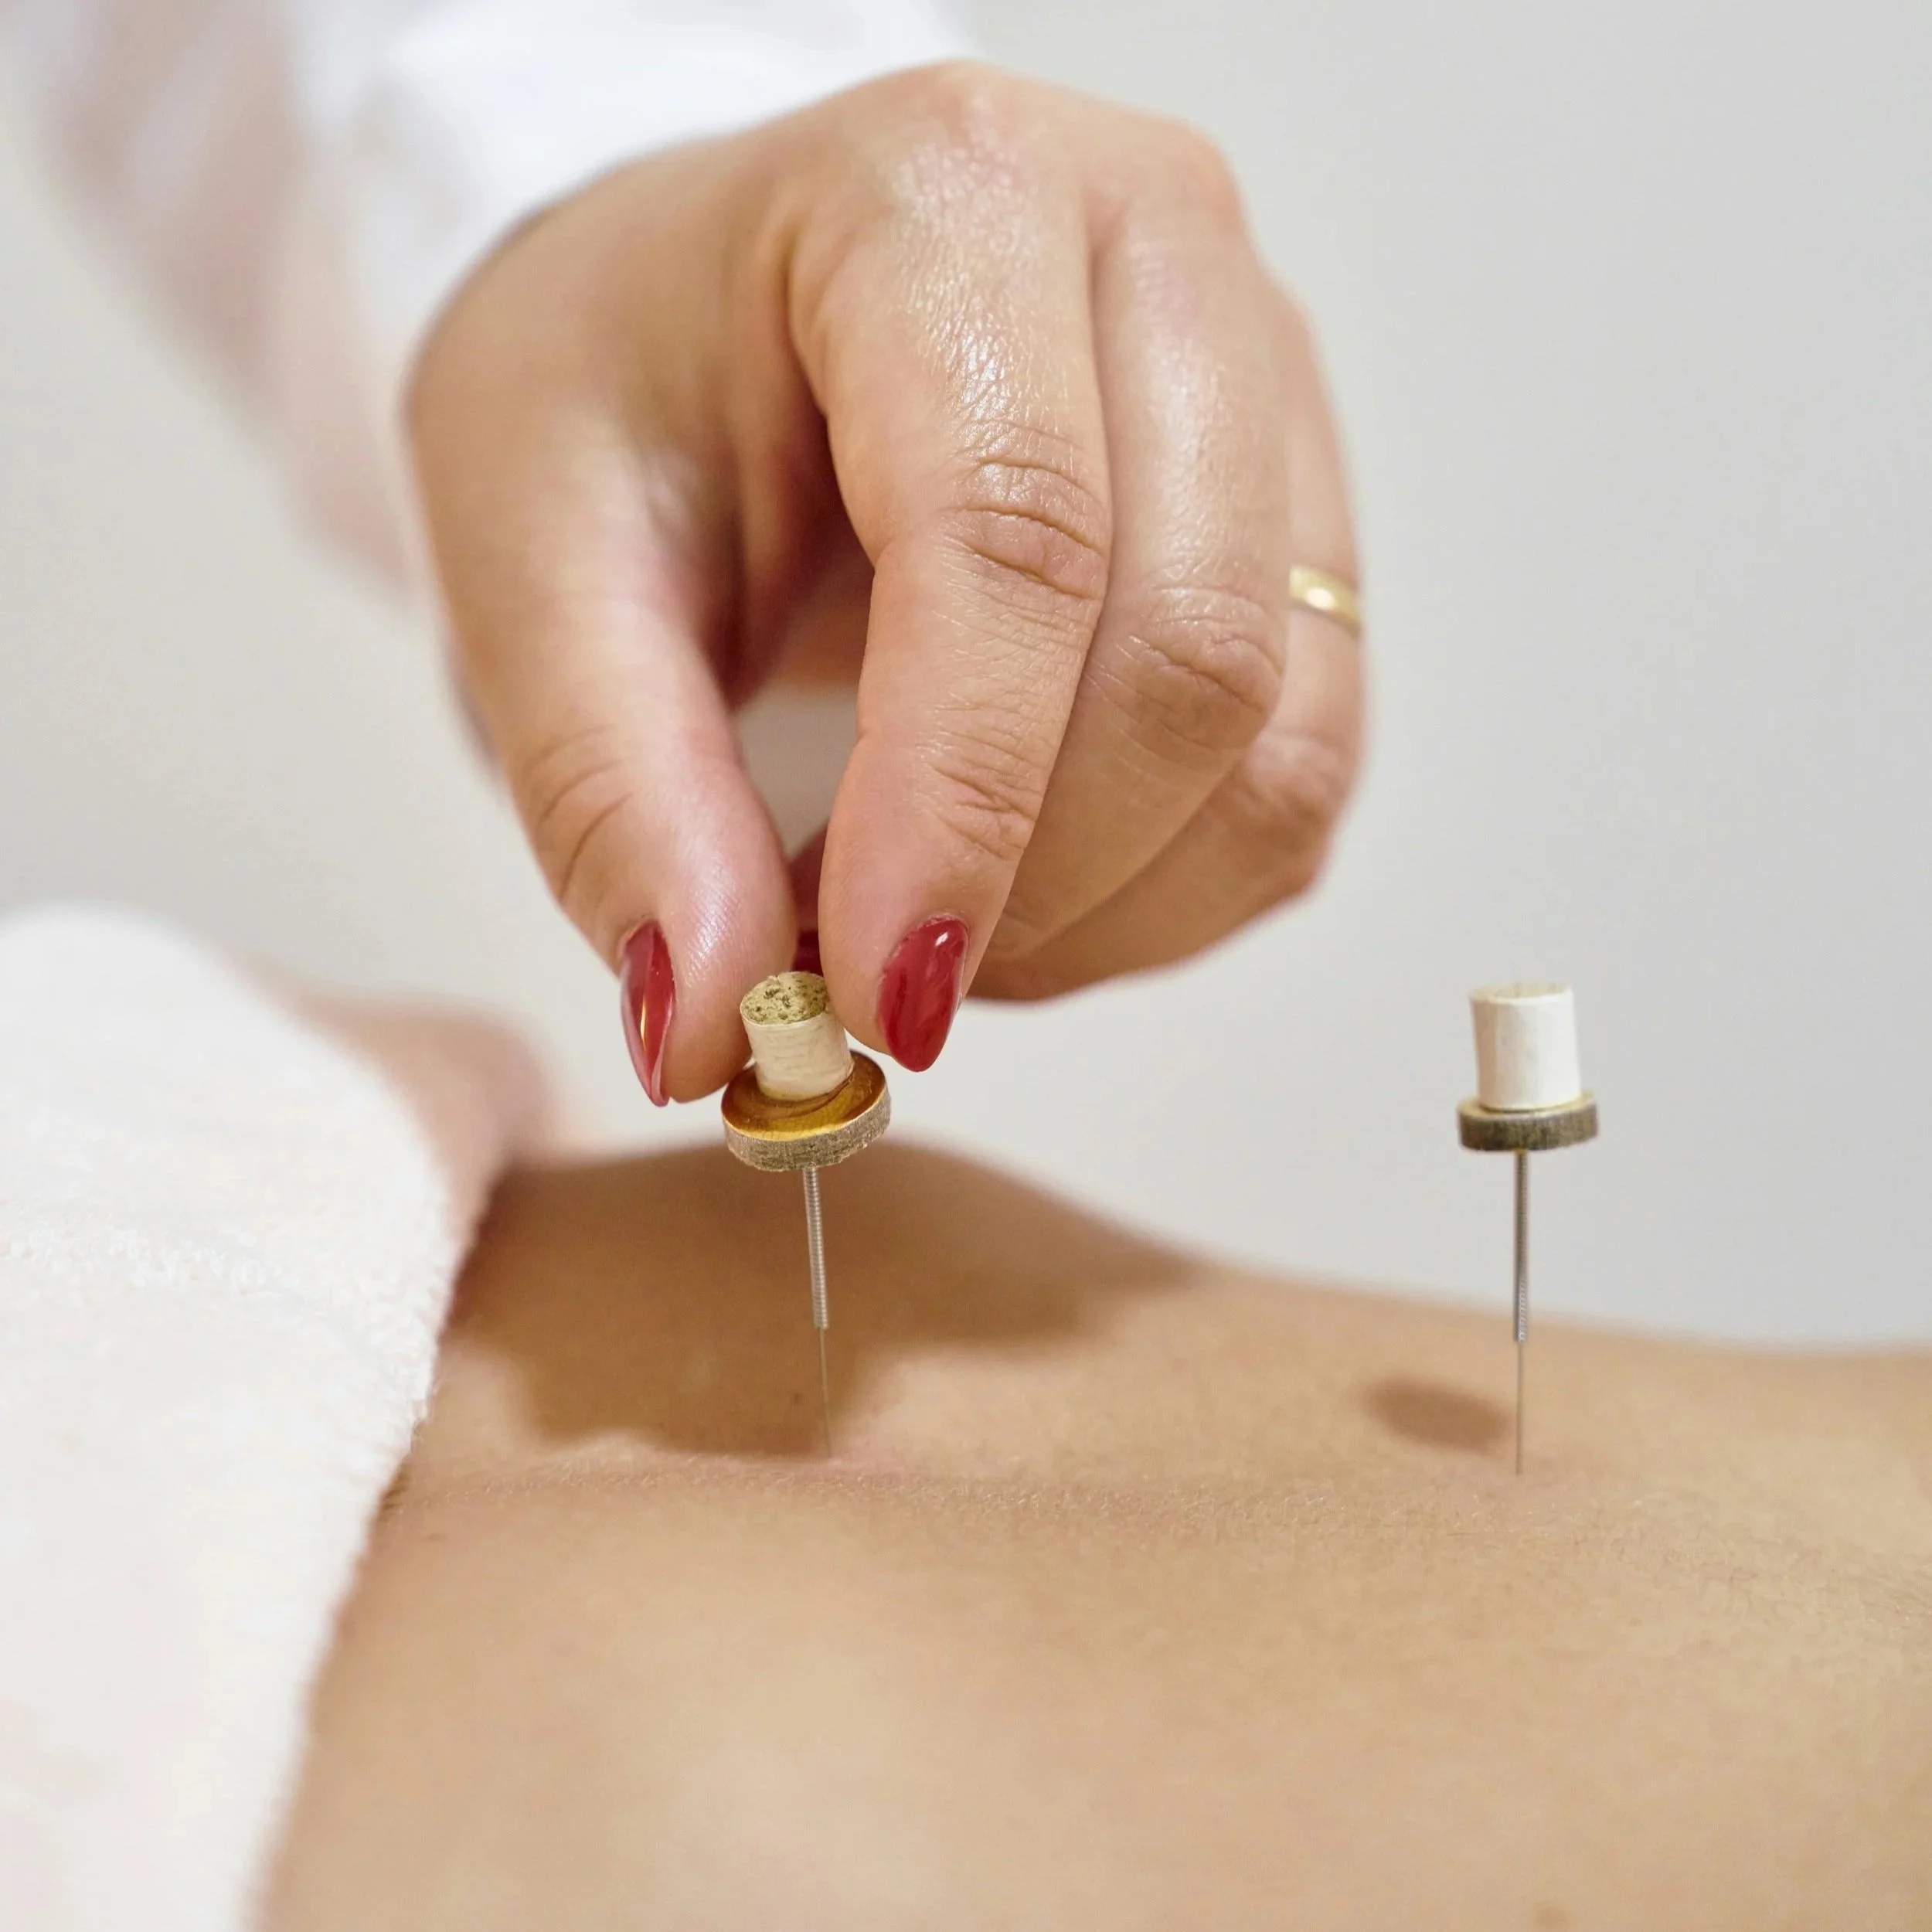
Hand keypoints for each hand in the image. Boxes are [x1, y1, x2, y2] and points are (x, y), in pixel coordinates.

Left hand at [408, 61, 1361, 1101]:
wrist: (708, 320)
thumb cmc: (620, 392)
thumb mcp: (537, 561)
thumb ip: (616, 793)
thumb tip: (712, 1030)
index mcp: (945, 194)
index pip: (1015, 532)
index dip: (959, 802)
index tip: (873, 992)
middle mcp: (1159, 255)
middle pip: (1194, 649)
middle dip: (1031, 880)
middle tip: (863, 980)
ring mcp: (1266, 388)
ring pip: (1284, 740)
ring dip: (1104, 908)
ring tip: (926, 929)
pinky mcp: (1302, 525)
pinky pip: (1301, 778)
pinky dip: (1163, 895)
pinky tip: (1020, 890)